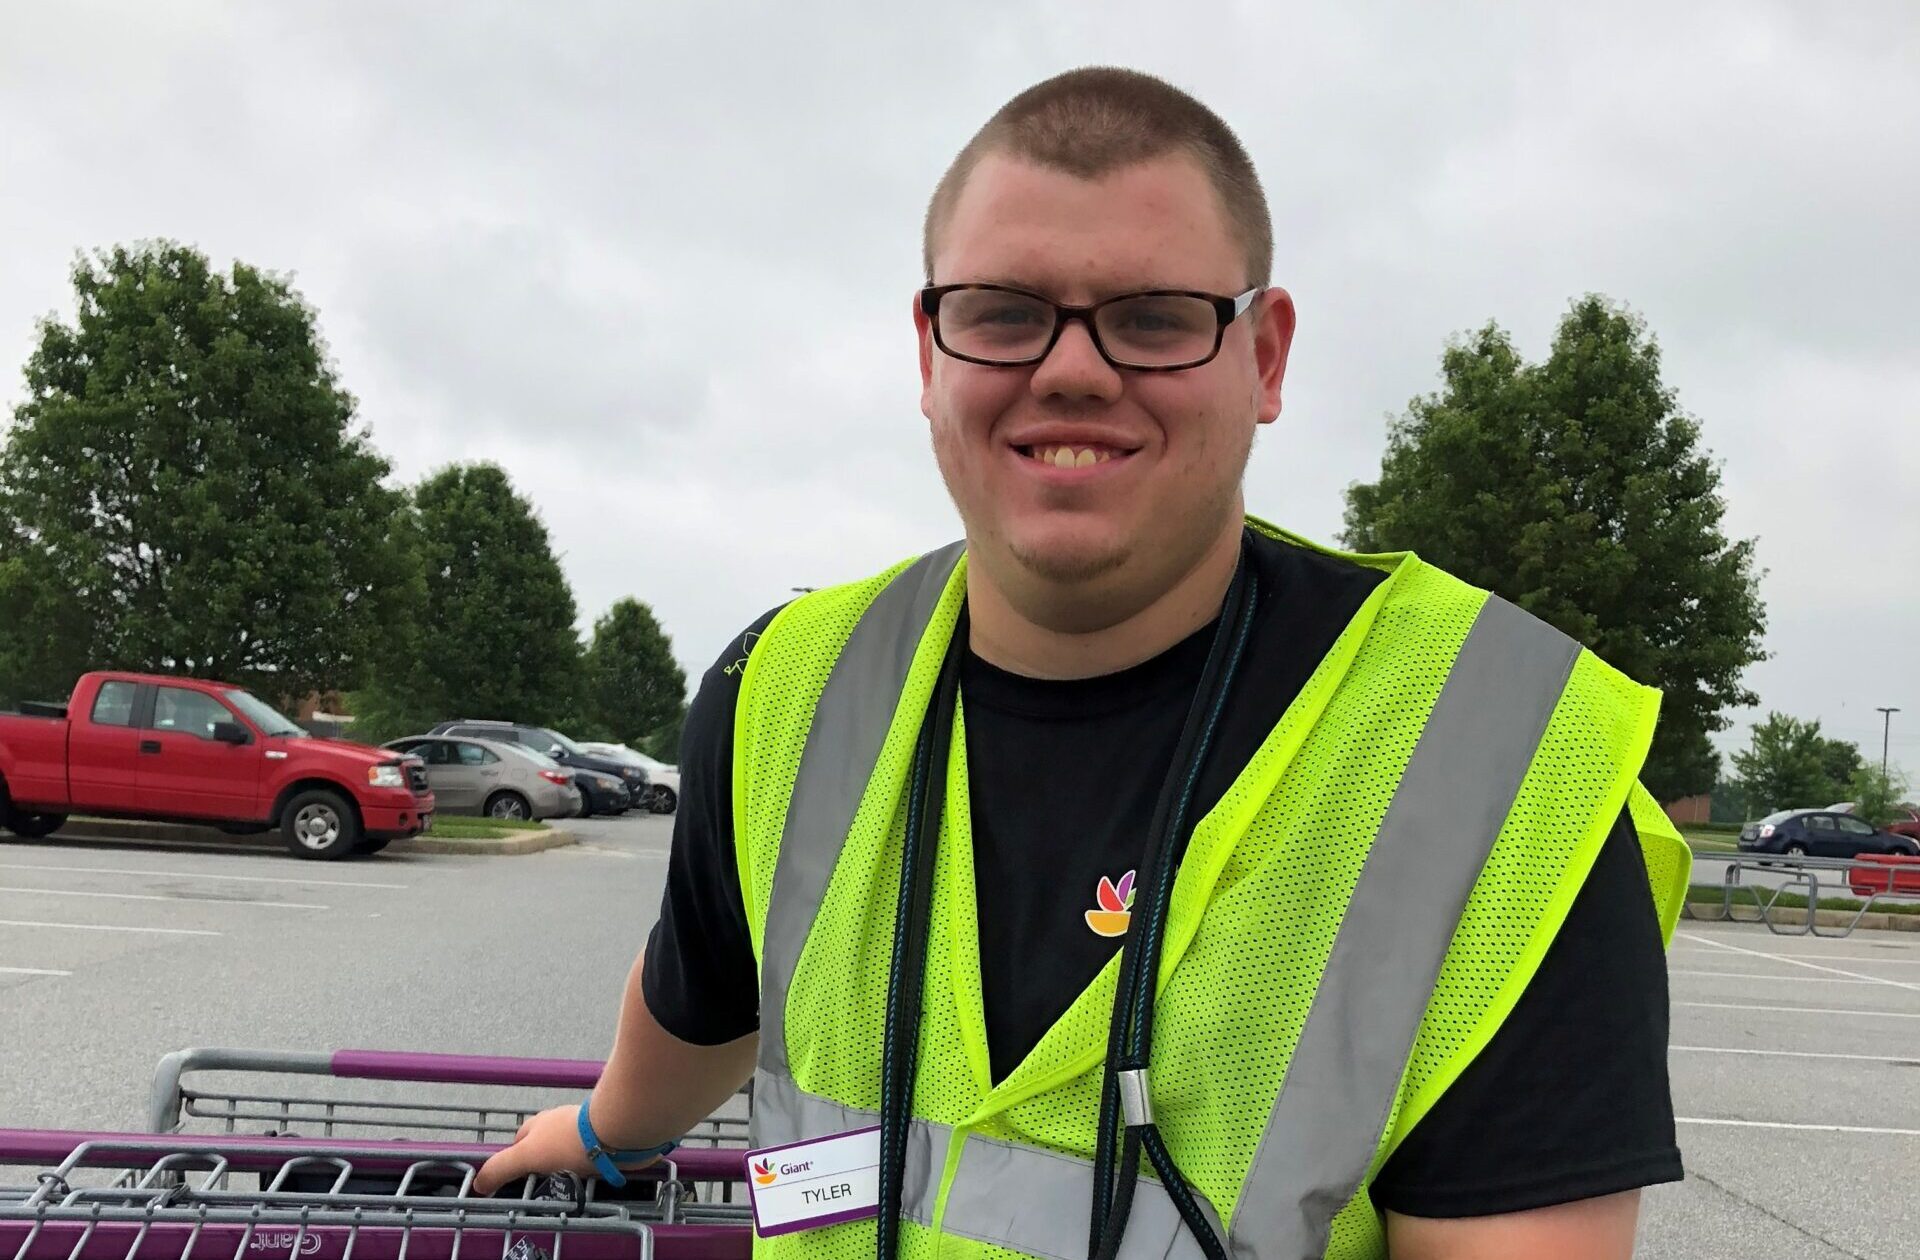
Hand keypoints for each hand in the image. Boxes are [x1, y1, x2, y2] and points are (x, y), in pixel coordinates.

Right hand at [472, 1105, 594, 1194]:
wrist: (614, 1131)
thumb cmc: (567, 1141)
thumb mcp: (525, 1156)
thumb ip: (500, 1168)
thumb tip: (478, 1185)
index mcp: (540, 1123)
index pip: (521, 1140)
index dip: (516, 1157)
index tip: (517, 1177)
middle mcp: (561, 1122)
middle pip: (546, 1142)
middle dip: (543, 1161)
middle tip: (542, 1185)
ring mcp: (586, 1129)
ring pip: (571, 1148)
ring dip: (569, 1163)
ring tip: (568, 1185)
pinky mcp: (606, 1137)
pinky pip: (594, 1154)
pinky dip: (590, 1165)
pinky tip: (591, 1177)